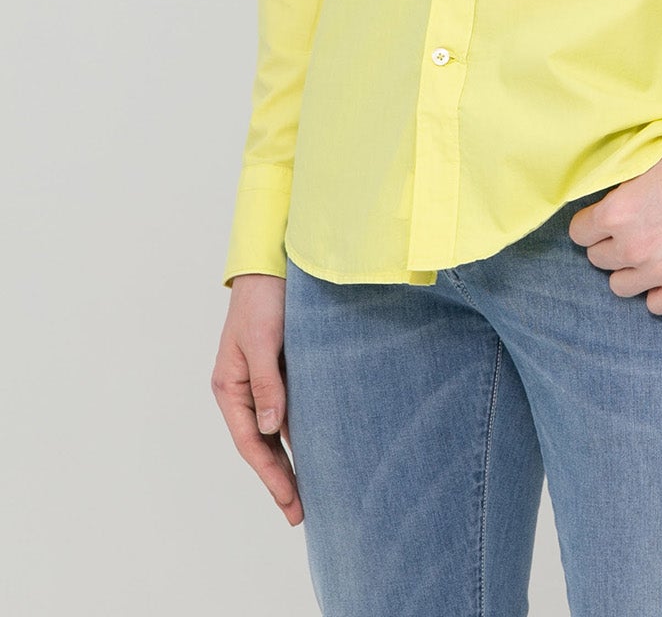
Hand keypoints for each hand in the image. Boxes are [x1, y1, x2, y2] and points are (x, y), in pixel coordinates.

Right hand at [211, 273, 303, 524]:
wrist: (273, 264)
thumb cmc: (263, 300)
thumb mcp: (262, 341)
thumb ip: (267, 384)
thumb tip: (271, 429)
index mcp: (229, 387)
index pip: (250, 443)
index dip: (269, 475)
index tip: (290, 501)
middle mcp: (243, 390)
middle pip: (260, 445)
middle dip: (279, 479)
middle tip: (299, 513)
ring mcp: (262, 382)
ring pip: (275, 432)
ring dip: (290, 460)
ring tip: (309, 492)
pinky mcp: (282, 371)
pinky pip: (289, 410)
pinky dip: (299, 432)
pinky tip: (315, 448)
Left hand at [567, 140, 661, 314]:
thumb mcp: (649, 164)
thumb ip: (624, 191)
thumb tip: (610, 202)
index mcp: (617, 212)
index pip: (579, 233)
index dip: (591, 226)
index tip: (603, 223)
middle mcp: (632, 246)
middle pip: (598, 260)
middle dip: (611, 246)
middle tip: (632, 234)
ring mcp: (660, 271)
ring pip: (620, 287)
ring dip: (630, 272)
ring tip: (649, 255)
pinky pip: (655, 305)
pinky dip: (658, 292)